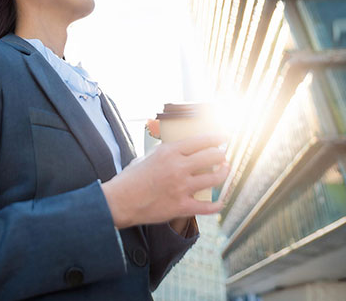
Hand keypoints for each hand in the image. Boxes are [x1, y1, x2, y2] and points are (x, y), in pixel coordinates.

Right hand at [101, 133, 228, 228]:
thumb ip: (164, 152)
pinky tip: (220, 202)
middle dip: (222, 155)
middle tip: (223, 155)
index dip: (217, 138)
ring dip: (224, 173)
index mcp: (169, 152)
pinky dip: (217, 204)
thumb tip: (178, 149)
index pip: (201, 141)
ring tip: (224, 171)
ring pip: (215, 178)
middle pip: (212, 156)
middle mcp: (178, 167)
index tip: (224, 138)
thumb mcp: (147, 156)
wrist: (120, 201)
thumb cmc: (131, 178)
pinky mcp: (182, 206)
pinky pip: (208, 206)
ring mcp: (182, 187)